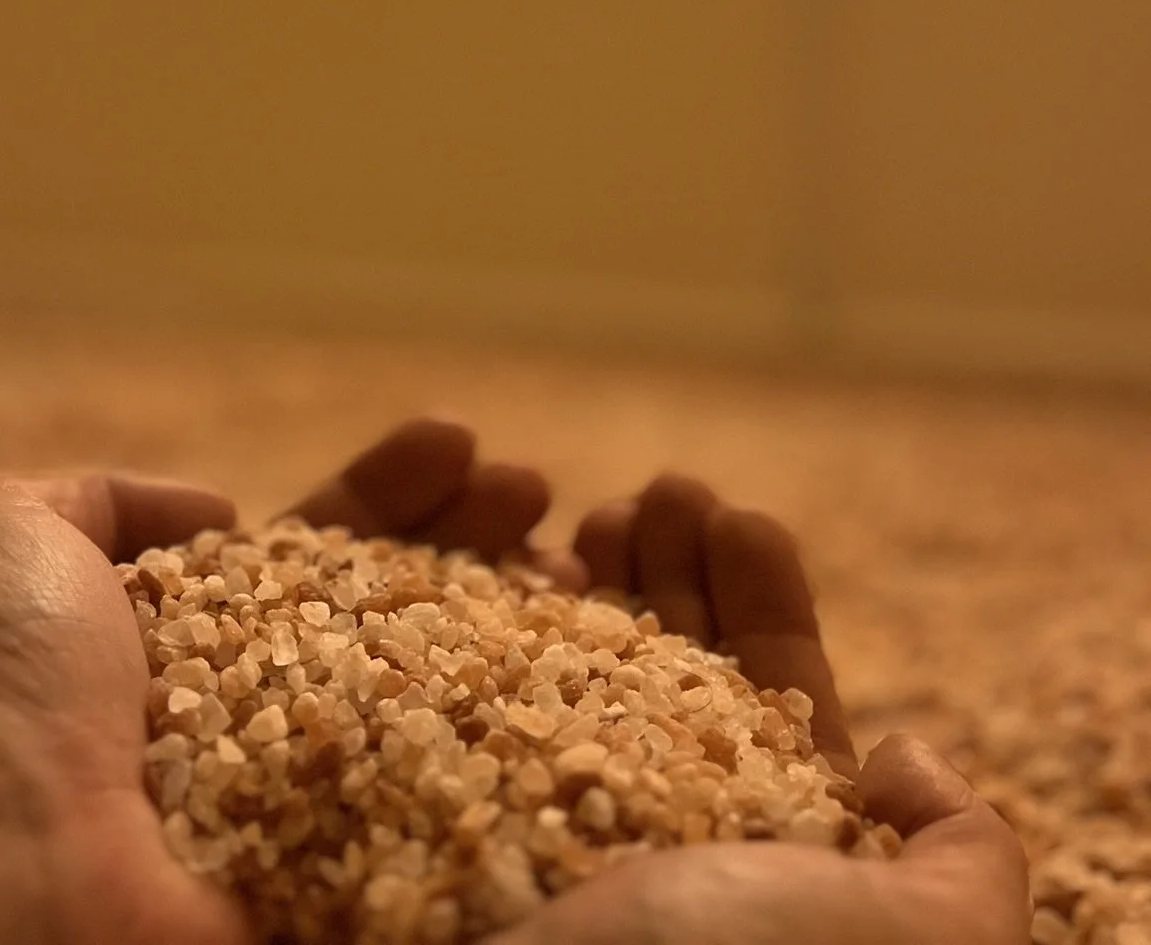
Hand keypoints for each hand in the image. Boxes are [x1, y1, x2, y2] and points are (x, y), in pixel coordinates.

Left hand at [0, 417, 561, 944]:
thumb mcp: (10, 530)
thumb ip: (106, 502)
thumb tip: (214, 514)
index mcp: (189, 647)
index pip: (320, 557)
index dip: (394, 498)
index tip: (463, 441)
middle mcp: (257, 728)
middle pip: (398, 623)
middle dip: (472, 547)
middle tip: (542, 492)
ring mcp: (302, 815)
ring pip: (440, 715)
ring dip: (519, 641)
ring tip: (584, 560)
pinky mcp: (337, 897)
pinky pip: (447, 835)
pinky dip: (523, 775)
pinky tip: (586, 691)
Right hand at [496, 476, 1031, 944]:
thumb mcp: (921, 943)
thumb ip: (961, 864)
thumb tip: (907, 764)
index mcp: (755, 877)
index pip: (763, 713)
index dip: (757, 607)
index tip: (736, 515)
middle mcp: (646, 856)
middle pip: (655, 678)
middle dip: (661, 570)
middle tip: (652, 493)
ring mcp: (535, 839)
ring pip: (553, 680)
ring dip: (576, 583)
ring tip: (582, 508)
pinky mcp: (432, 831)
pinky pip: (451, 703)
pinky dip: (473, 619)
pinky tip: (504, 560)